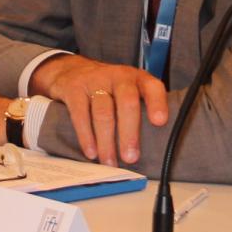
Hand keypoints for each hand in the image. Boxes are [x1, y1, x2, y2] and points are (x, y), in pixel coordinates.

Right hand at [28, 55, 166, 166]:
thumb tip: (157, 146)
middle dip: (129, 133)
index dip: (157, 103)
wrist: (71, 69)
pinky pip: (80, 114)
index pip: (152, 87)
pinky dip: (86, 136)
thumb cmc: (108, 88)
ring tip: (109, 162)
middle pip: (127, 102)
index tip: (160, 122)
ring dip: (107, 141)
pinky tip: (91, 152)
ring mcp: (95, 81)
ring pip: (103, 113)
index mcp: (137, 79)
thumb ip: (142, 109)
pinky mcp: (74, 89)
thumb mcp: (129, 89)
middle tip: (131, 158)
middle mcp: (118, 77)